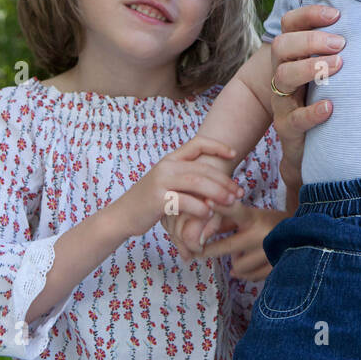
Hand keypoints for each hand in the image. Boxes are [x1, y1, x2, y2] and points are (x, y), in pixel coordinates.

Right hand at [119, 136, 240, 238]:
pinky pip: (185, 202)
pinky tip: (209, 215)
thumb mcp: (167, 183)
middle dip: (224, 180)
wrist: (122, 216)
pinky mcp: (157, 199)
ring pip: (197, 183)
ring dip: (218, 193)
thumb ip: (187, 178)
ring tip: (231, 203)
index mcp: (170, 159)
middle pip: (203, 168)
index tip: (234, 154)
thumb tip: (216, 181)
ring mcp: (160, 181)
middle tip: (239, 192)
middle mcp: (166, 166)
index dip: (218, 146)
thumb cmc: (150, 201)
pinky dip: (201, 208)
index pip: (197, 143)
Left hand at [199, 201, 290, 281]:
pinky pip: (250, 277)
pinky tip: (247, 266)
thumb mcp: (251, 216)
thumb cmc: (269, 223)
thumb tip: (201, 229)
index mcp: (254, 218)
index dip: (221, 206)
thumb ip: (227, 221)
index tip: (207, 201)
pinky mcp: (275, 267)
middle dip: (208, 250)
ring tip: (239, 255)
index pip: (235, 210)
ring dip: (235, 263)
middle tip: (196, 251)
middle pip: (226, 247)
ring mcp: (269, 253)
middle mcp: (261, 235)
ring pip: (237, 267)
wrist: (303, 234)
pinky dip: (245, 273)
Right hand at [269, 4, 343, 176]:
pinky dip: (312, 112)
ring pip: (283, 76)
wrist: (310, 148)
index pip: (290, 24)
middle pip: (282, 46)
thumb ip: (342, 47)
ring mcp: (282, 101)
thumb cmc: (325, 97)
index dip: (309, 14)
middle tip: (340, 43)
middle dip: (311, 40)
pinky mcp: (287, 128)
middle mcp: (283, 73)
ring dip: (311, 67)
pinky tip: (330, 106)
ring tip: (338, 65)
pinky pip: (294, 119)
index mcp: (293, 54)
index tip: (337, 14)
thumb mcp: (329, 69)